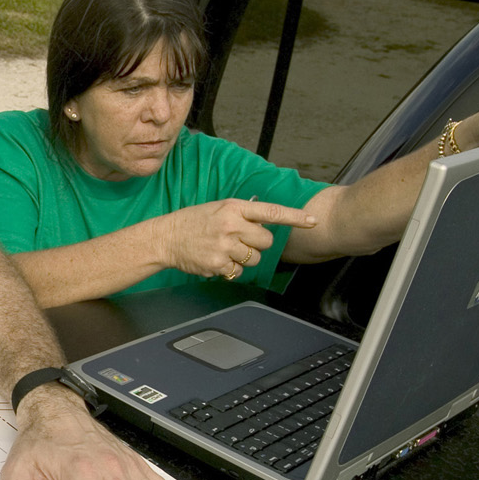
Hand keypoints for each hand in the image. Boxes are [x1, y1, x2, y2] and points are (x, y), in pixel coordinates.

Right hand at [158, 199, 317, 280]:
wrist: (165, 238)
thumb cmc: (193, 222)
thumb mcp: (219, 208)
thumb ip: (243, 214)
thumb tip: (267, 224)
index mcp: (233, 207)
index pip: (271, 212)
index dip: (294, 217)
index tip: (313, 221)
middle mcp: (231, 225)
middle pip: (266, 241)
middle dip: (257, 244)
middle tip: (239, 241)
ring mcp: (225, 246)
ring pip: (254, 259)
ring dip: (245, 259)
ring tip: (226, 250)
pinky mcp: (218, 264)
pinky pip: (239, 272)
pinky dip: (231, 269)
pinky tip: (216, 260)